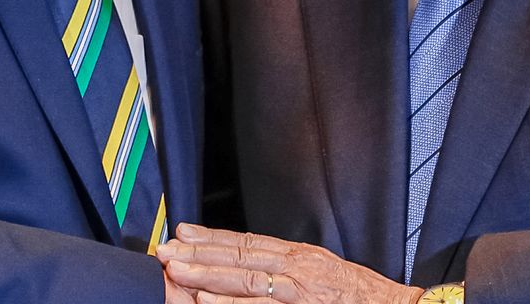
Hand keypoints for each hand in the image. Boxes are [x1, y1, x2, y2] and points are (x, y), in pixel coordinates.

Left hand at [158, 224, 422, 303]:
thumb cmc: (365, 300)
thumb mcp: (327, 276)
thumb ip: (293, 273)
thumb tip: (261, 273)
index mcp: (303, 257)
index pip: (249, 243)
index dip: (213, 238)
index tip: (183, 232)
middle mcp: (299, 268)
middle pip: (240, 257)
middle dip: (199, 253)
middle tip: (164, 249)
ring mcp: (301, 291)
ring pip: (245, 280)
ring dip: (206, 275)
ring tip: (174, 270)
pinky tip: (205, 302)